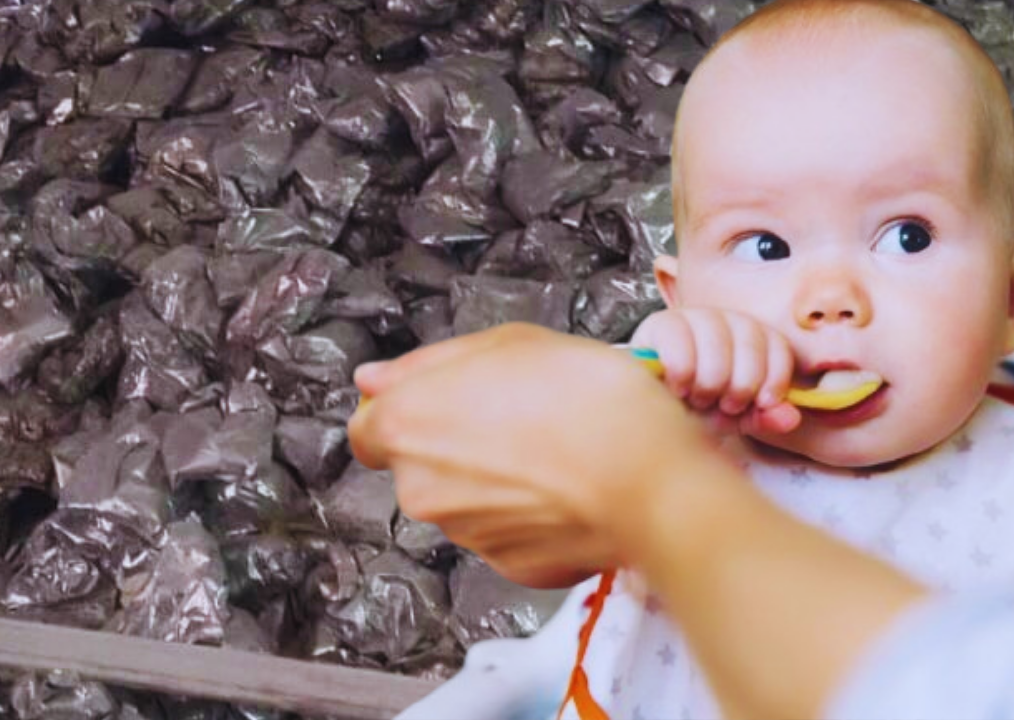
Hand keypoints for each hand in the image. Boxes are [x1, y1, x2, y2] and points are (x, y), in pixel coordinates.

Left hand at [348, 323, 742, 588]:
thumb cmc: (586, 398)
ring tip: (552, 448)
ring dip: (495, 479)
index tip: (441, 402)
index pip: (366, 429)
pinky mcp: (510, 566)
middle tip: (515, 415)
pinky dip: (528, 514)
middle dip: (456, 445)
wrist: (648, 476)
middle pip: (420, 465)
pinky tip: (565, 486)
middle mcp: (422, 488)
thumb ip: (427, 364)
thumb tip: (373, 380)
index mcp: (407, 426)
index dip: (402, 412)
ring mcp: (465, 534)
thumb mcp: (506, 343)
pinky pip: (507, 533)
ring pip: (465, 500)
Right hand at [630, 308, 801, 434]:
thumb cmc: (696, 406)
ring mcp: (692, 316)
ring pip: (718, 345)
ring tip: (698, 399)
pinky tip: (678, 389)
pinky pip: (680, 344)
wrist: (651, 406)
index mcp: (751, 335)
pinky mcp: (660, 324)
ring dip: (710, 383)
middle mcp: (725, 318)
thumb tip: (790, 417)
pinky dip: (683, 374)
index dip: (774, 379)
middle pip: (750, 345)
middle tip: (722, 405)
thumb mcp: (735, 416)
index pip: (777, 345)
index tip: (760, 404)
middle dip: (739, 387)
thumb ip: (764, 417)